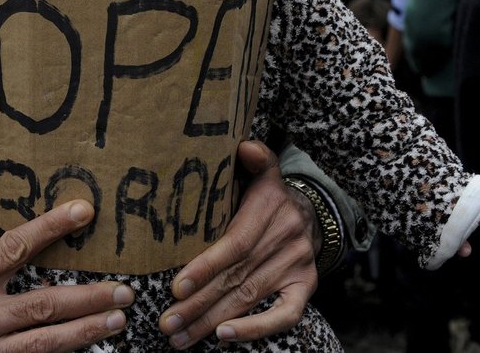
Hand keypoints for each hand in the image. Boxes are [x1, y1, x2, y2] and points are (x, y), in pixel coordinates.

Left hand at [159, 141, 317, 347]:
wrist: (312, 212)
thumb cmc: (267, 194)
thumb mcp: (262, 169)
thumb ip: (253, 157)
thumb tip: (244, 146)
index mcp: (269, 210)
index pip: (234, 244)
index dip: (206, 267)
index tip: (176, 287)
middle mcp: (286, 239)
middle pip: (236, 278)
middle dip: (198, 303)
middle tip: (166, 322)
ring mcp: (297, 266)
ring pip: (250, 299)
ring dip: (212, 321)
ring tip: (180, 336)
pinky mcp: (305, 287)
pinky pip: (284, 315)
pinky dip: (256, 329)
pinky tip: (225, 336)